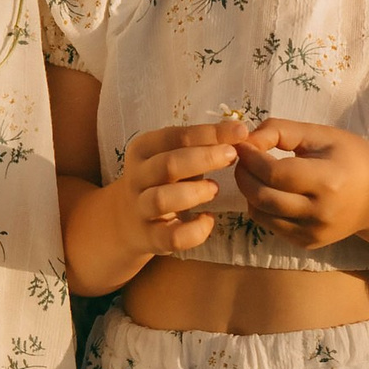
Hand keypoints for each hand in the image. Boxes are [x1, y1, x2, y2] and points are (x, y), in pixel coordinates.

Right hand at [113, 122, 244, 259]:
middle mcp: (138, 176)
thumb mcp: (173, 157)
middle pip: (168, 164)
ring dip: (194, 192)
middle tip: (232, 156)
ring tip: (215, 188)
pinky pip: (172, 238)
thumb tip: (241, 132)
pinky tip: (208, 219)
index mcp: (143, 149)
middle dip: (204, 158)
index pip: (175, 136)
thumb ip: (201, 145)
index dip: (209, 133)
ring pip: (162, 199)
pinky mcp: (149, 237)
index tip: (240, 131)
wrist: (127, 220)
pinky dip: (195, 231)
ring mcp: (141, 208)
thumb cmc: (162, 181)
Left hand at [230, 119, 368, 255]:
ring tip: (253, 172)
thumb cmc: (351, 158)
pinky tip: (268, 190)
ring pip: (260, 214)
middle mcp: (320, 213)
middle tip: (242, 158)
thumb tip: (247, 140)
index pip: (276, 173)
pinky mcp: (307, 242)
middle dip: (243, 174)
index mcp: (328, 182)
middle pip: (263, 196)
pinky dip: (260, 206)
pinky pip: (270, 225)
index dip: (252, 158)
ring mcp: (313, 232)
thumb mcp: (322, 135)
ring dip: (248, 191)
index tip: (243, 144)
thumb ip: (282, 131)